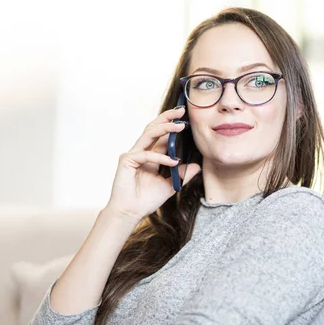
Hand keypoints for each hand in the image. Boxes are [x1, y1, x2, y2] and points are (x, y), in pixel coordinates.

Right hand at [106, 106, 201, 221]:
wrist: (131, 212)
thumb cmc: (146, 200)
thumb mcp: (170, 186)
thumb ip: (182, 175)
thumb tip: (197, 166)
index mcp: (151, 156)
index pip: (162, 136)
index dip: (172, 125)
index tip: (186, 118)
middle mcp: (141, 151)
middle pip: (154, 128)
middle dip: (168, 118)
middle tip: (182, 111)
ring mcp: (133, 154)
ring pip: (149, 134)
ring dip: (165, 128)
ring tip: (180, 126)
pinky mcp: (127, 160)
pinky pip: (146, 154)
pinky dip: (160, 157)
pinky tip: (172, 162)